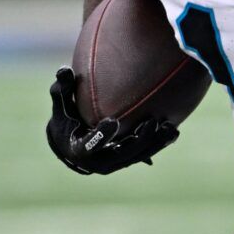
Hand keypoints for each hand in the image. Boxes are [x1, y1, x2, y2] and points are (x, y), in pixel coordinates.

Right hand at [45, 67, 178, 175]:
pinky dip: (158, 144)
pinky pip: (145, 154)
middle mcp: (98, 162)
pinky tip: (173, 131)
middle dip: (139, 139)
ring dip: (154, 143)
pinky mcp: (126, 161)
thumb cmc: (65, 120)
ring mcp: (115, 164)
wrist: (70, 145)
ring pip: (137, 156)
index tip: (114, 121)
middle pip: (122, 154)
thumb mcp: (61, 104)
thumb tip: (64, 69)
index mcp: (78, 150)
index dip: (101, 135)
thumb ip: (62, 89)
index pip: (90, 146)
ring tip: (170, 127)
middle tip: (152, 121)